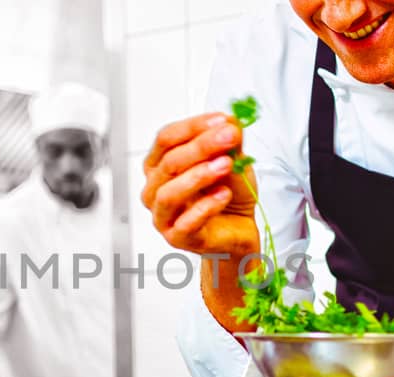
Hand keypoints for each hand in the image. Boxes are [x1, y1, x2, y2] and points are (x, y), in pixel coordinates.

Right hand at [140, 113, 259, 255]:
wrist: (239, 228)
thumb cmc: (226, 192)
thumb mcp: (232, 159)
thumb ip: (229, 142)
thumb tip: (231, 121)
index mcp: (160, 165)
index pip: (166, 138)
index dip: (193, 126)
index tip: (222, 120)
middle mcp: (155, 188)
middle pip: (169, 162)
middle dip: (201, 147)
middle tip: (229, 137)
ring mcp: (162, 215)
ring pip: (169, 193)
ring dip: (199, 176)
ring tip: (225, 165)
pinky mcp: (177, 238)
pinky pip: (185, 223)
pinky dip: (206, 207)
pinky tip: (224, 195)